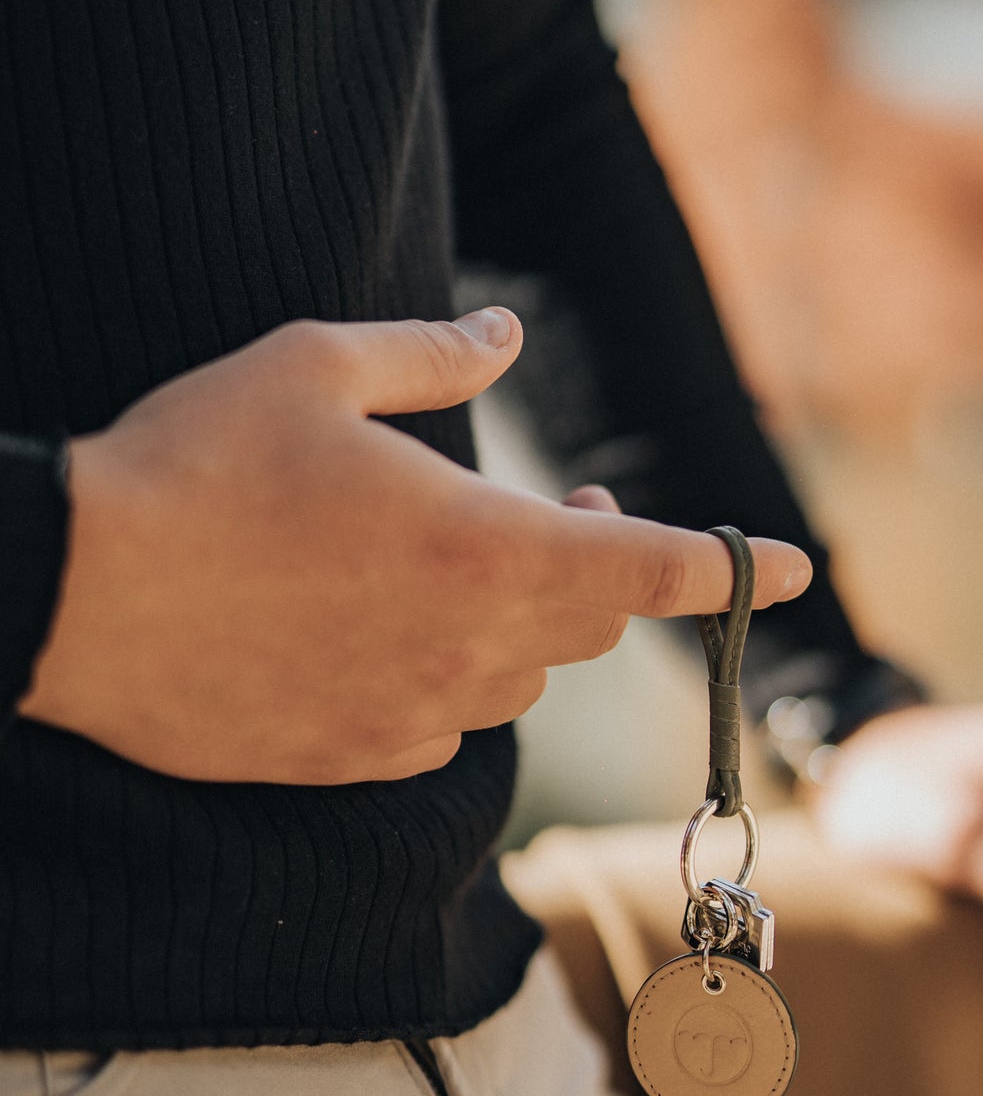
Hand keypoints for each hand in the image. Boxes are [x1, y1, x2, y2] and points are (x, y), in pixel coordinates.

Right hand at [20, 312, 810, 783]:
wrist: (67, 597)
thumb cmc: (192, 467)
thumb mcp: (314, 366)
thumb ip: (435, 353)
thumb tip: (503, 336)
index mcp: (485, 549)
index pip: (658, 569)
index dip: (739, 567)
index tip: (796, 566)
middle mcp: (469, 649)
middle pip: (590, 623)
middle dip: (608, 566)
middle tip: (580, 514)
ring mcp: (411, 716)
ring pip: (522, 679)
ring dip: (526, 623)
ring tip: (470, 563)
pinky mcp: (354, 759)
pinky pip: (445, 726)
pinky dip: (451, 678)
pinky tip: (392, 634)